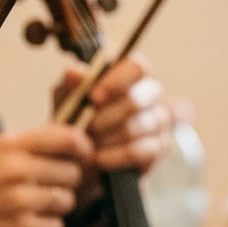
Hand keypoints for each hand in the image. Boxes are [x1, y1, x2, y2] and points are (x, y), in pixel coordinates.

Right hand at [0, 125, 91, 226]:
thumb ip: (28, 148)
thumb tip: (76, 144)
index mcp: (8, 144)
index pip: (69, 138)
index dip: (83, 149)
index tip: (81, 157)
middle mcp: (15, 169)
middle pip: (73, 173)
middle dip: (64, 183)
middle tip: (43, 189)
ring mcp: (19, 201)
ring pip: (67, 201)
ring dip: (54, 208)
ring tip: (27, 208)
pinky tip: (22, 225)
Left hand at [54, 55, 172, 173]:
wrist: (81, 152)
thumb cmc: (77, 115)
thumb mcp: (67, 96)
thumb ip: (71, 83)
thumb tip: (75, 74)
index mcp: (131, 75)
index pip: (138, 67)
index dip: (118, 81)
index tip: (94, 98)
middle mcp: (150, 94)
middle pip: (136, 102)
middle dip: (106, 117)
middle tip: (86, 127)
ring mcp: (159, 121)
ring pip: (136, 128)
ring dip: (107, 138)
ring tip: (87, 145)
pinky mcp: (160, 146)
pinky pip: (140, 151)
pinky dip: (115, 156)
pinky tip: (99, 159)